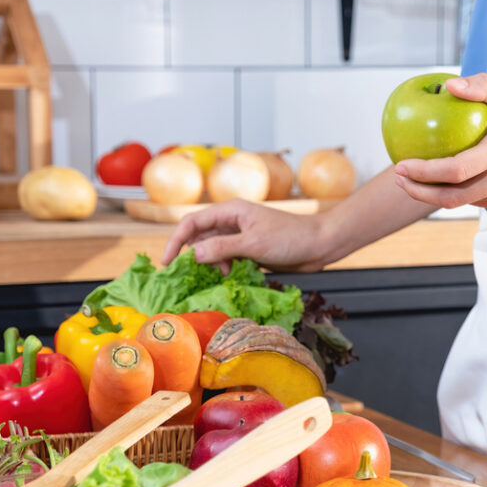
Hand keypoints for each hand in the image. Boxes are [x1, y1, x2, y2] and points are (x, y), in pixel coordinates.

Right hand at [161, 200, 332, 272]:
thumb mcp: (253, 244)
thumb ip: (222, 248)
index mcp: (230, 211)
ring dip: (211, 263)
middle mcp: (232, 220)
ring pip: (212, 249)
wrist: (319, 244)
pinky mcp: (248, 248)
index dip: (176, 241)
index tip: (167, 263)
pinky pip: (226, 257)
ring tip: (221, 275)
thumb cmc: (290, 238)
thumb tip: (193, 255)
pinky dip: (223, 267)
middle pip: (199, 236)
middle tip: (190, 276)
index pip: (192, 222)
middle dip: (193, 255)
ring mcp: (240, 234)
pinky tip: (230, 276)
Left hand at [393, 74, 486, 210]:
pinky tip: (447, 181)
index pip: (456, 170)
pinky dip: (463, 193)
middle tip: (400, 178)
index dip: (424, 173)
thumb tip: (449, 85)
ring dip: (438, 195)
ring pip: (467, 202)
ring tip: (416, 180)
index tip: (401, 165)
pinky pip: (483, 200)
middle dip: (420, 192)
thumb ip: (484, 87)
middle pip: (454, 197)